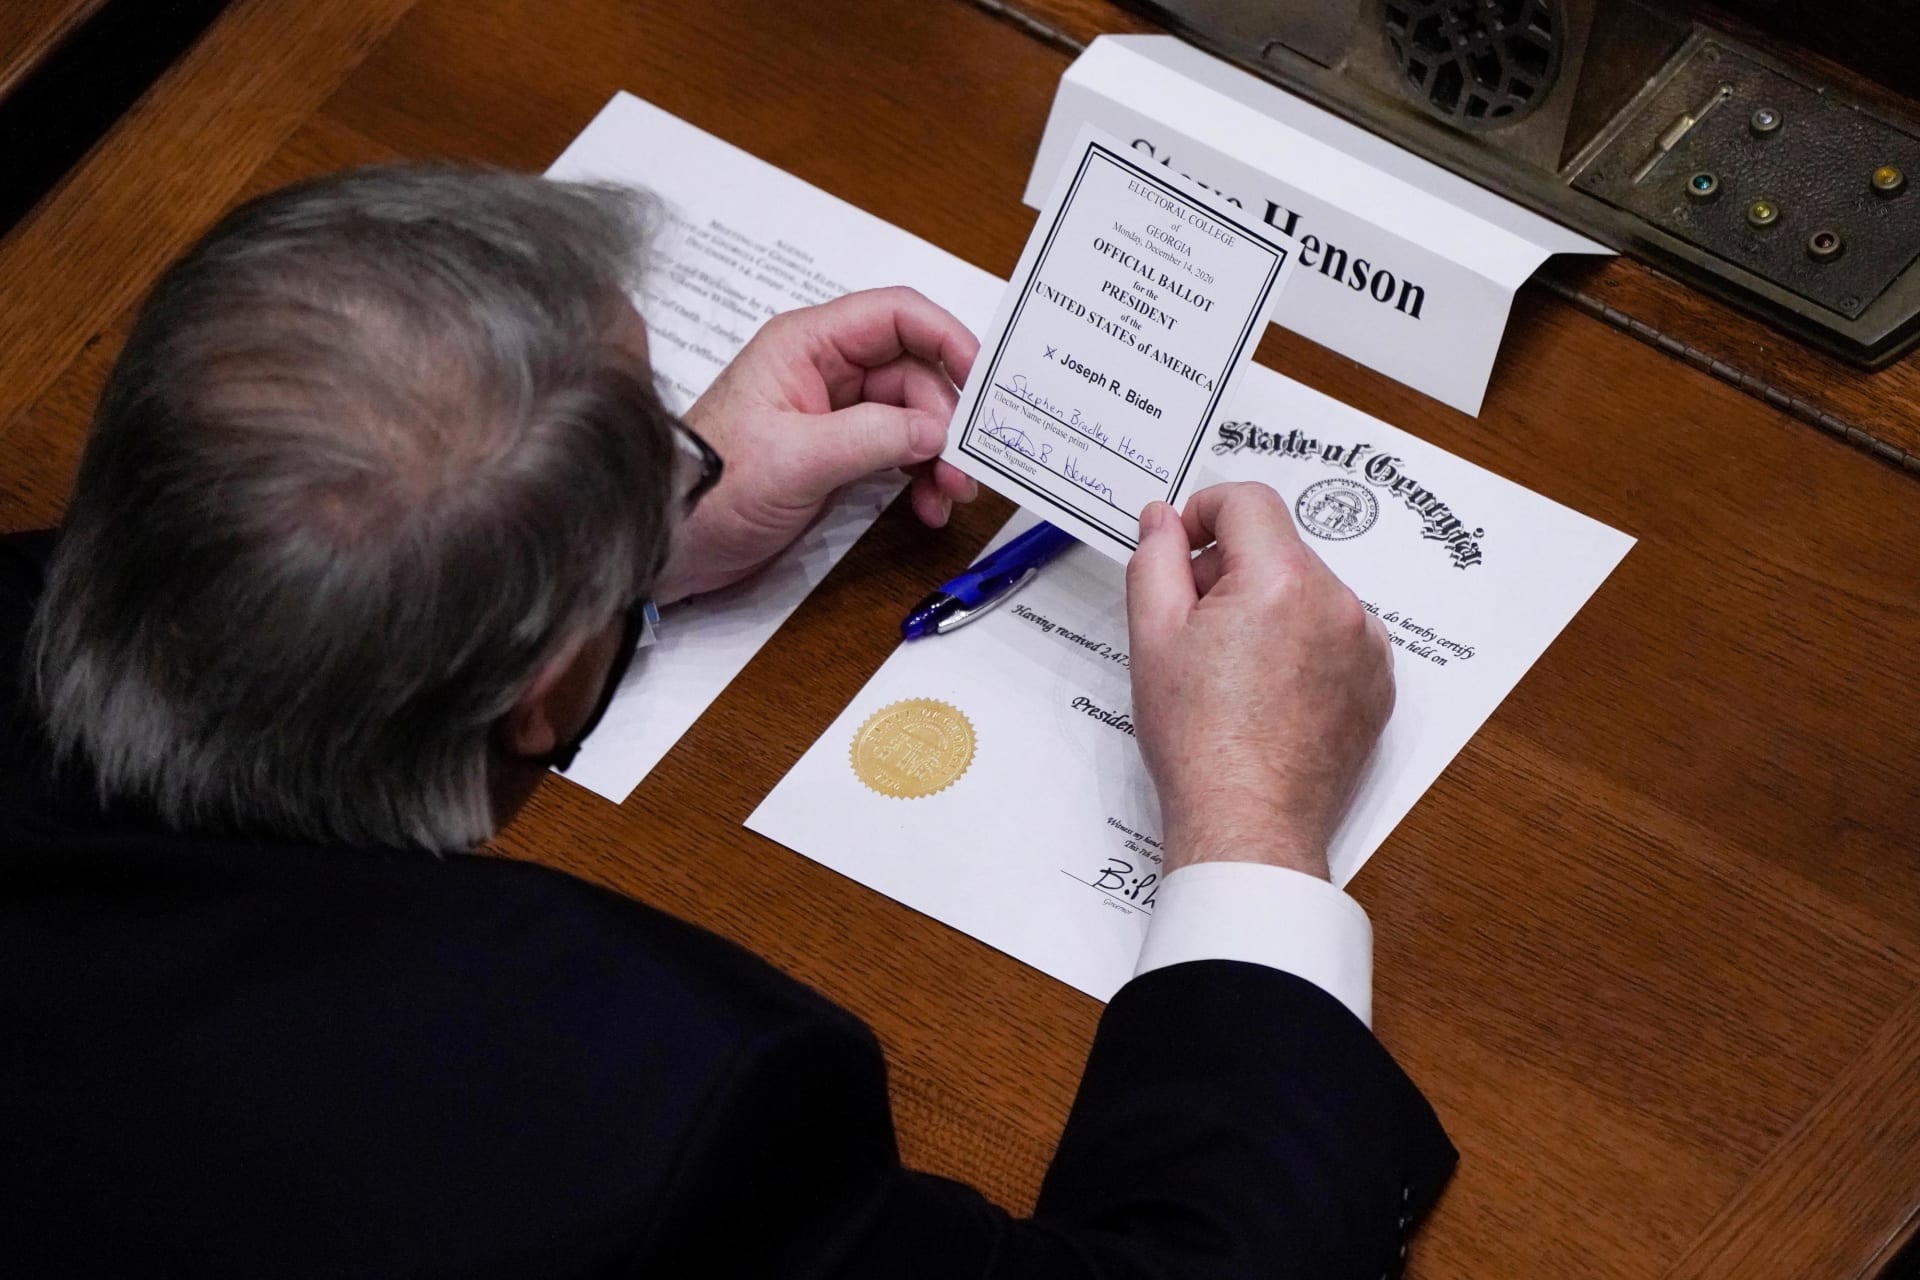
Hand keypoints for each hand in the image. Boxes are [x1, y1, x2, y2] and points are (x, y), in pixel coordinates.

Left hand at [653, 287, 980, 602]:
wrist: (671, 545)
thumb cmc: (709, 489)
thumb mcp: (796, 459)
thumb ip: (872, 437)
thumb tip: (936, 430)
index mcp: (806, 346)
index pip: (895, 316)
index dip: (947, 338)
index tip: (982, 379)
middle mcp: (824, 370)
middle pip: (914, 372)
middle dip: (947, 417)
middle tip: (965, 463)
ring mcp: (833, 414)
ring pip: (913, 417)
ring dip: (940, 453)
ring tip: (950, 492)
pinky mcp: (837, 454)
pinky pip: (898, 452)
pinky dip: (921, 477)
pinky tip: (927, 506)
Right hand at [1125, 483, 1394, 879]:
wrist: (1248, 822)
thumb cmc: (1199, 742)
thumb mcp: (1153, 638)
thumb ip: (1155, 561)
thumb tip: (1162, 520)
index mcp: (1282, 581)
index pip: (1248, 501)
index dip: (1203, 513)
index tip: (1181, 549)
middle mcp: (1338, 603)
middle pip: (1278, 548)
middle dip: (1231, 571)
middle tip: (1193, 630)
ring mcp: (1365, 646)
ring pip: (1307, 592)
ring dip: (1268, 608)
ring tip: (1231, 671)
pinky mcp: (1377, 683)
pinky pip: (1336, 635)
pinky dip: (1302, 646)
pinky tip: (1267, 692)